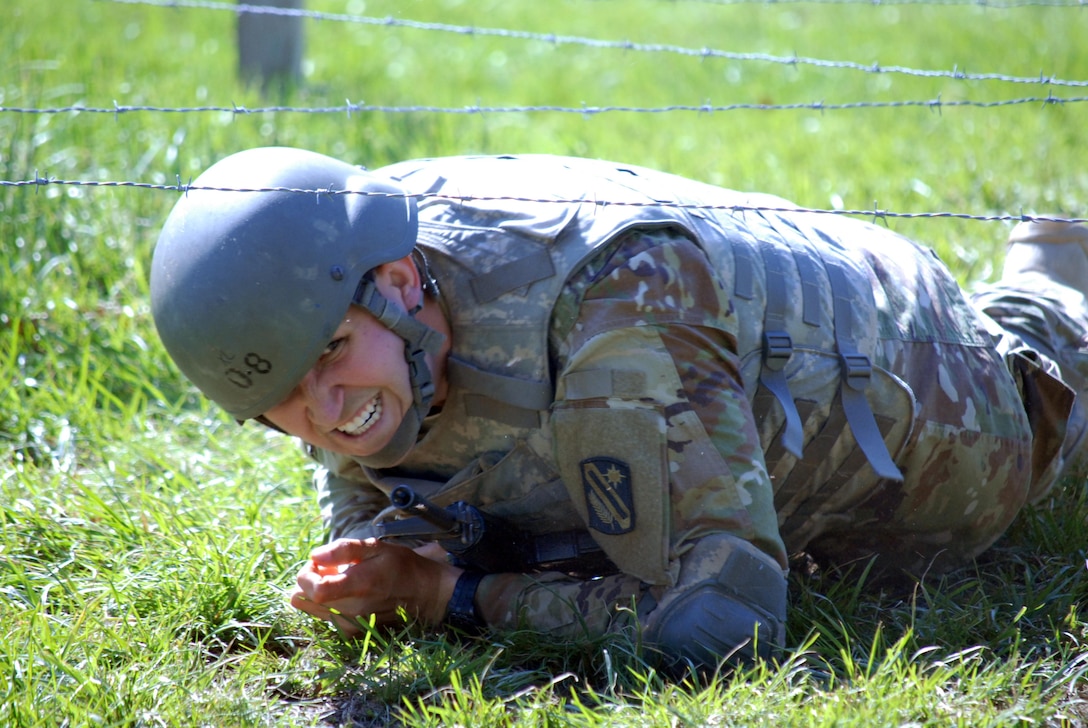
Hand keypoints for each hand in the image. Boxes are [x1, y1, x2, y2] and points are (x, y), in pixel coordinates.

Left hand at [290, 538, 461, 635]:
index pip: (312, 589)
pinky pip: (323, 616)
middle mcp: (352, 611)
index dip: (306, 573)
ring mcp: (350, 625)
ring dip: (316, 591)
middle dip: (309, 579)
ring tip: (340, 579)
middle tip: (329, 568)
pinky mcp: (351, 633)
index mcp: (359, 586)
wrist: (424, 595)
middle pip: (303, 598)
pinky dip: (327, 603)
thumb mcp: (377, 547)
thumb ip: (344, 549)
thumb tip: (314, 556)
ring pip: (310, 608)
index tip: (318, 562)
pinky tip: (346, 592)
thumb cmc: (401, 566)